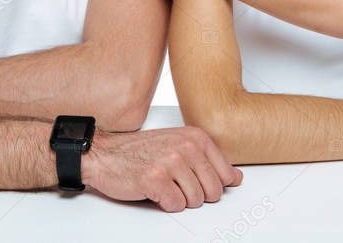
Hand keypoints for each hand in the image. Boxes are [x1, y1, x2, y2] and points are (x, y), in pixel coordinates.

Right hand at [82, 125, 242, 211]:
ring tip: (164, 184)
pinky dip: (165, 204)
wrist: (106, 154)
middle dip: (196, 194)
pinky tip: (154, 190)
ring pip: (196, 200)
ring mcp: (171, 162)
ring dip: (179, 199)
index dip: (212, 184)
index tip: (196, 179)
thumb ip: (209, 161)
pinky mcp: (155, 179)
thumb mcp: (179, 147)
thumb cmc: (140, 152)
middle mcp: (185, 146)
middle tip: (176, 183)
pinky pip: (176, 206)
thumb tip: (236, 178)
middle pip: (214, 191)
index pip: (225, 174)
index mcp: (195, 137)